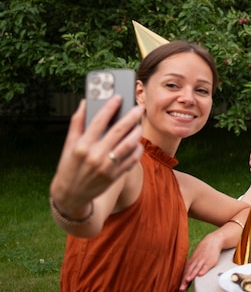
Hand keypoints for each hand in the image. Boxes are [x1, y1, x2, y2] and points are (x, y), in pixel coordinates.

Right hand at [50, 97, 143, 215]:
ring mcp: (107, 167)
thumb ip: (77, 122)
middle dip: (131, 117)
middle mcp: (95, 155)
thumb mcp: (69, 144)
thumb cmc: (70, 165)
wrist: (71, 194)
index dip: (110, 107)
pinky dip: (137, 149)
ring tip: (139, 125)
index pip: (99, 121)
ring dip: (137, 132)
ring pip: (129, 145)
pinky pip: (132, 160)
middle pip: (118, 131)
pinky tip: (138, 142)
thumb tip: (85, 102)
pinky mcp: (115, 176)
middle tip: (138, 108)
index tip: (119, 97)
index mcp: (82, 145)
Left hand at [179, 234, 222, 291]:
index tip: (181, 290)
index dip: (182, 282)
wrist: (212, 241)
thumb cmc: (203, 252)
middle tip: (181, 289)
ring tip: (188, 280)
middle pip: (189, 272)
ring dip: (191, 275)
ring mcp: (202, 261)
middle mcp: (195, 262)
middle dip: (184, 281)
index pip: (185, 273)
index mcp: (191, 262)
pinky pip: (206, 265)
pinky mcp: (209, 260)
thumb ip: (192, 269)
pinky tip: (200, 274)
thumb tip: (187, 280)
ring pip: (195, 269)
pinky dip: (203, 270)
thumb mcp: (195, 259)